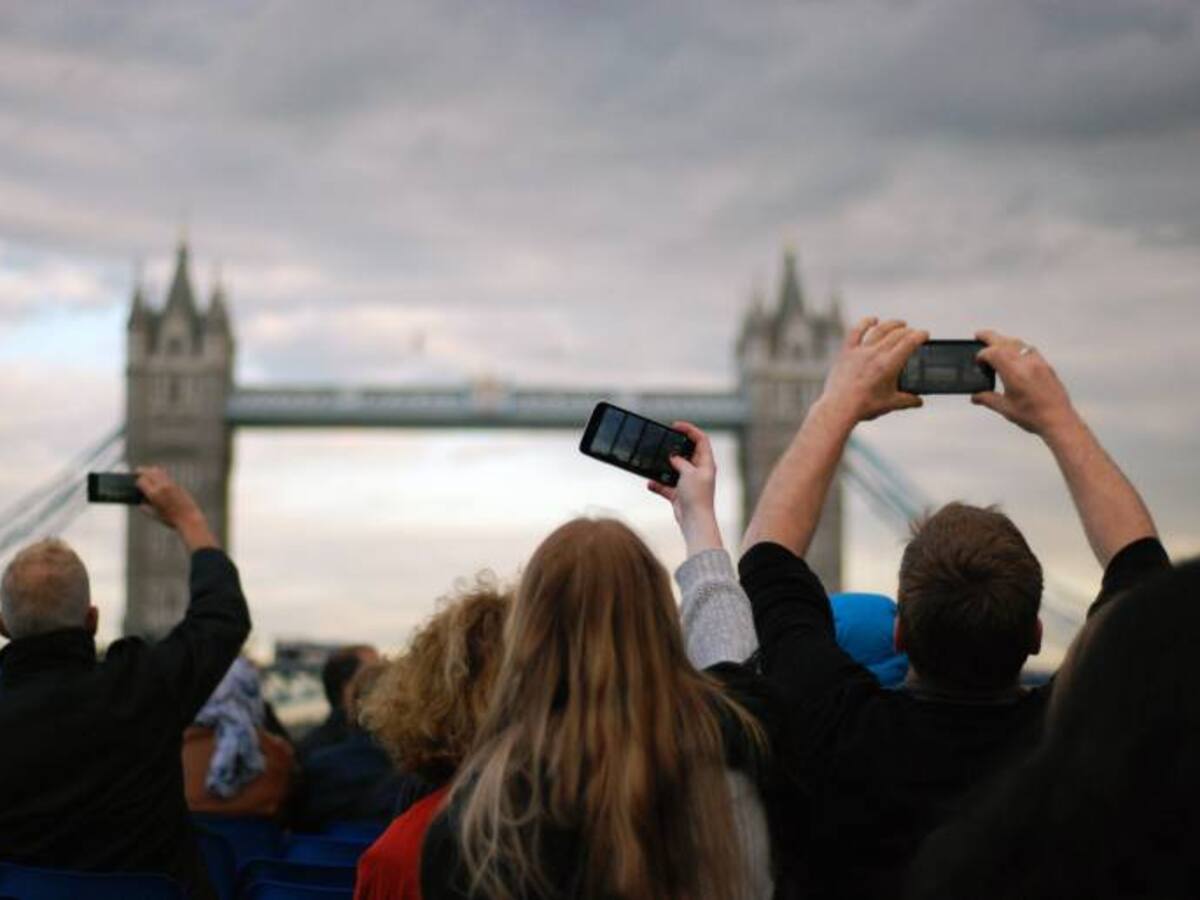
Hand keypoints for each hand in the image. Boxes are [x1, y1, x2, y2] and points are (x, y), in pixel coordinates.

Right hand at [136, 467, 218, 550]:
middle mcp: (162, 486)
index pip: (141, 480)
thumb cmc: (171, 519)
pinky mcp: (177, 484)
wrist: (188, 518)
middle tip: (136, 472)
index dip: (136, 481)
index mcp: (154, 494)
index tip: (134, 483)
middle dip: (141, 471)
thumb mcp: (154, 515)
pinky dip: (159, 474)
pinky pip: (165, 475)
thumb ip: (144, 508)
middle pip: (148, 472)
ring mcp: (170, 484)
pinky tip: (157, 477)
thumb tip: (140, 502)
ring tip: (146, 472)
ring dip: (150, 470)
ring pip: (157, 470)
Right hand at [647, 422, 723, 554]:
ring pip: (674, 468)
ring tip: (654, 460)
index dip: (689, 430)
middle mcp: (698, 471)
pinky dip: (658, 483)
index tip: (675, 426)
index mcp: (706, 463)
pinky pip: (666, 484)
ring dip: (663, 465)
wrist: (694, 521)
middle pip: (687, 452)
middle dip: (674, 446)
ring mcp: (688, 482)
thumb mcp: (688, 473)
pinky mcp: (679, 493)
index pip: (701, 439)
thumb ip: (680, 462)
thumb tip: (673, 457)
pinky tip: (650, 483)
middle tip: (663, 440)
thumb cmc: (697, 496)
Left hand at [820, 317, 927, 422]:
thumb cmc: (864, 406)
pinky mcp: (847, 352)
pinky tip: (872, 320)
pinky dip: (865, 323)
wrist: (839, 407)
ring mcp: (860, 351)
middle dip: (909, 331)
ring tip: (900, 324)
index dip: (920, 335)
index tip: (925, 334)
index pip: (909, 342)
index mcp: (889, 364)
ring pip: (879, 330)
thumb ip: (907, 400)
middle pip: (896, 334)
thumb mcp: (891, 404)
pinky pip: (856, 332)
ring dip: (892, 324)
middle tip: (914, 333)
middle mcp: (875, 353)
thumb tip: (919, 401)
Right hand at [972, 330, 1076, 436]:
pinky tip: (1014, 353)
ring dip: (1005, 341)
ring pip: (1018, 343)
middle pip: (1005, 342)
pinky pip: (1029, 349)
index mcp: (1014, 373)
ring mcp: (1038, 363)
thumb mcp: (1005, 408)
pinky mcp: (1045, 366)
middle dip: (990, 337)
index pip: (993, 353)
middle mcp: (1026, 363)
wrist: (1059, 420)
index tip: (977, 361)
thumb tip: (976, 397)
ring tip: (995, 344)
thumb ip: (988, 399)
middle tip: (979, 335)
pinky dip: (1018, 347)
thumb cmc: (1034, 416)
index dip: (982, 354)